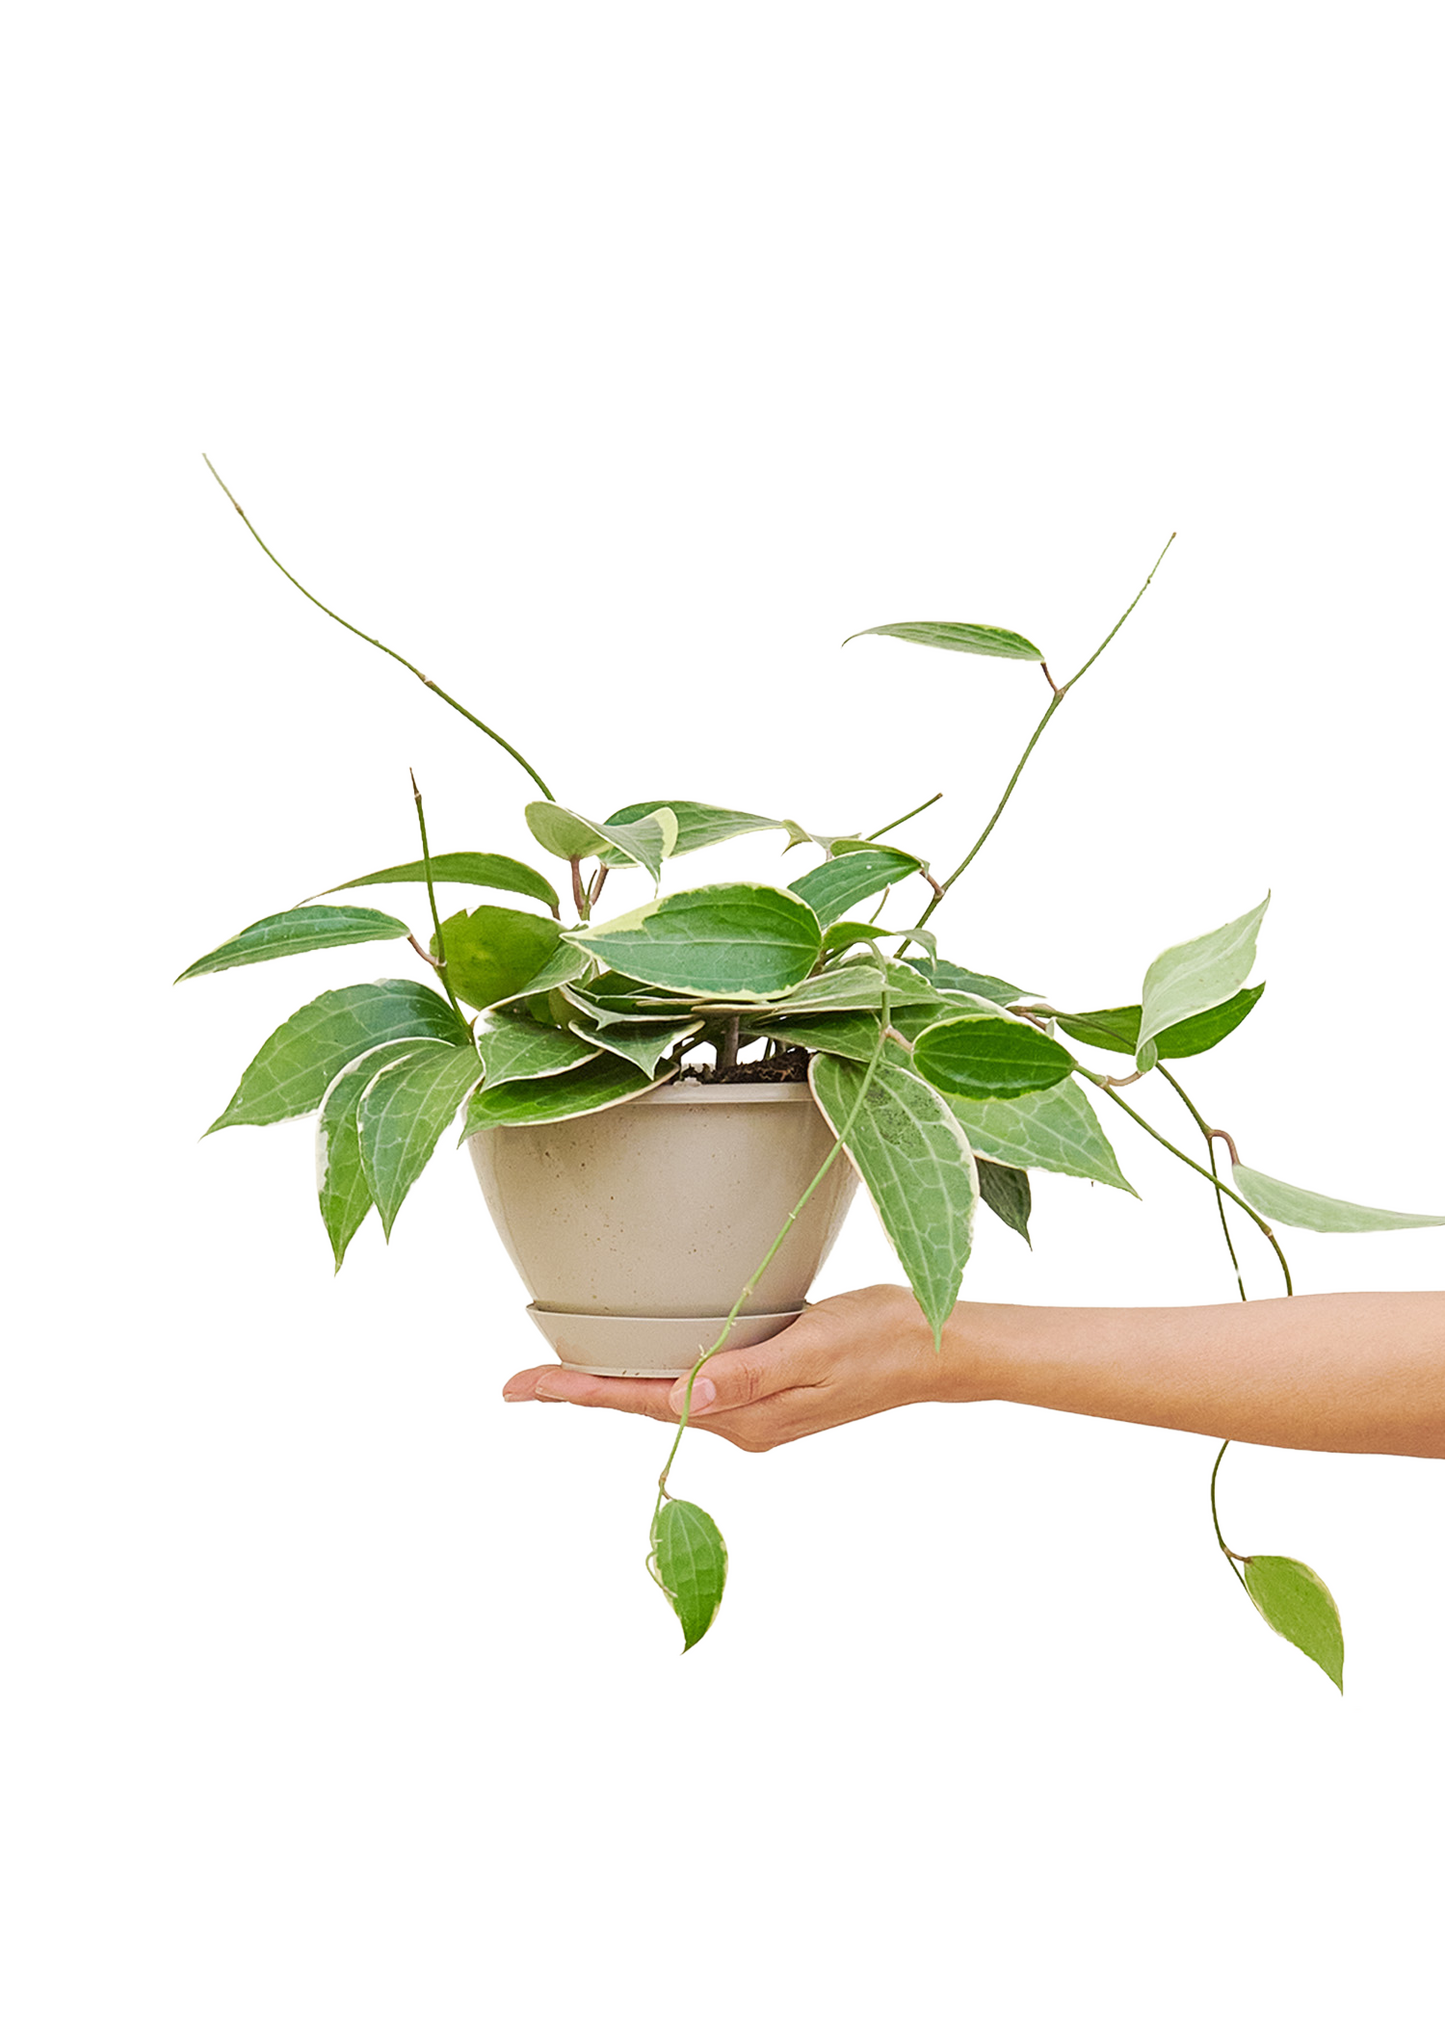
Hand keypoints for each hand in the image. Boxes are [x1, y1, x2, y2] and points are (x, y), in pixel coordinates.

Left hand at [501, 1283, 951, 1450]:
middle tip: (519, 1382)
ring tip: (564, 1375)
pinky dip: (660, 1374)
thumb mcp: (815, 1347)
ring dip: (618, 1386)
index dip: (576, 1393)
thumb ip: (750, 1374)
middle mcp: (743, 1422)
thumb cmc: (884, 1338)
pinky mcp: (772, 1390)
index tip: (517, 1388)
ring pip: (669, 1397)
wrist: (942, 1350)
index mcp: (745, 1417)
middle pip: (644, 1405)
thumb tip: (684, 1397)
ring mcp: (757, 1410)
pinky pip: (700, 1386)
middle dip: (583, 1392)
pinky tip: (647, 1359)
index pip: (642, 1402)